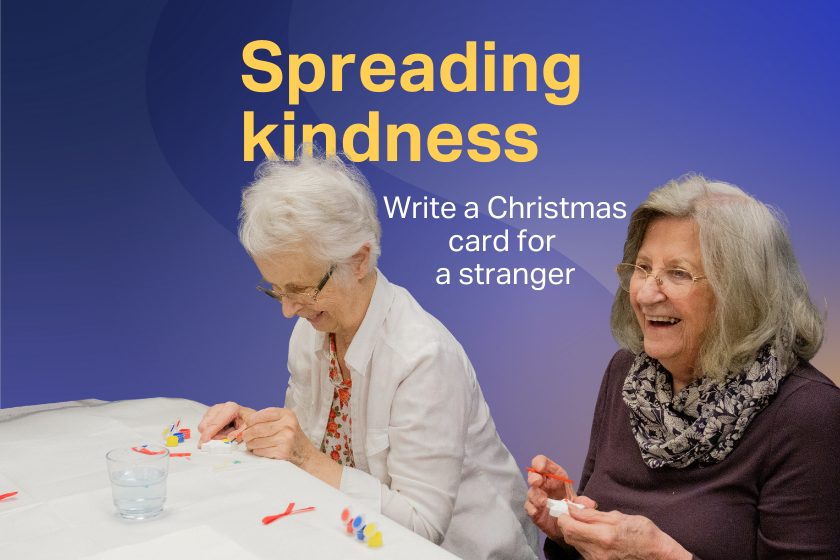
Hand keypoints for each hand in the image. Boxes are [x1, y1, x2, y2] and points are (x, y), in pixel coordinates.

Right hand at [197, 401, 254, 444]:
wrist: (246, 415)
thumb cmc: (247, 419)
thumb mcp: (247, 427)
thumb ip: (239, 434)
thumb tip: (229, 438)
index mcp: (230, 408)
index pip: (215, 423)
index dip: (209, 433)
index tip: (204, 441)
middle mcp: (220, 407)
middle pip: (205, 425)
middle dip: (213, 436)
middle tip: (225, 438)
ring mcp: (213, 410)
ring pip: (204, 427)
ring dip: (214, 434)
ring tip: (227, 432)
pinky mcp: (210, 414)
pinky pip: (205, 427)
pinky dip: (213, 432)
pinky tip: (223, 430)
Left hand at [239, 407, 314, 466]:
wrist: (305, 455)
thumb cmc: (291, 437)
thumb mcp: (285, 422)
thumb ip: (269, 419)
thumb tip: (246, 422)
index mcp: (287, 415)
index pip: (262, 414)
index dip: (250, 420)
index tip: (248, 424)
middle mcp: (287, 426)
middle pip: (257, 429)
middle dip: (247, 434)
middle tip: (246, 436)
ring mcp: (285, 440)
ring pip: (256, 441)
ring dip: (251, 444)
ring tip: (254, 444)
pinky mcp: (281, 452)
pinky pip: (260, 451)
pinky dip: (257, 451)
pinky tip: (262, 450)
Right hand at [525, 455, 595, 542]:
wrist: (568, 524)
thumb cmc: (571, 507)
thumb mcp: (580, 503)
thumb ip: (584, 502)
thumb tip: (589, 504)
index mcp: (554, 476)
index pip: (543, 463)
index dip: (540, 462)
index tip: (540, 467)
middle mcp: (543, 484)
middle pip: (533, 475)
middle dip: (534, 477)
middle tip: (538, 481)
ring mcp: (537, 497)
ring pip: (531, 492)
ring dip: (535, 495)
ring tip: (543, 502)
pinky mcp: (534, 510)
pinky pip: (529, 507)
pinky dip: (531, 508)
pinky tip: (537, 511)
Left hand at [558, 507, 691, 559]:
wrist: (659, 557)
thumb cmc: (644, 534)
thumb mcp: (620, 517)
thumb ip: (593, 515)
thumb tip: (574, 509)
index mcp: (603, 536)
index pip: (570, 526)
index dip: (564, 515)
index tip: (568, 508)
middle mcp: (597, 552)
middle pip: (568, 536)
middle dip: (568, 523)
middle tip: (575, 514)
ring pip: (575, 544)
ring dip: (576, 532)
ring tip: (588, 524)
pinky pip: (584, 551)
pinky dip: (583, 540)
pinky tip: (594, 535)